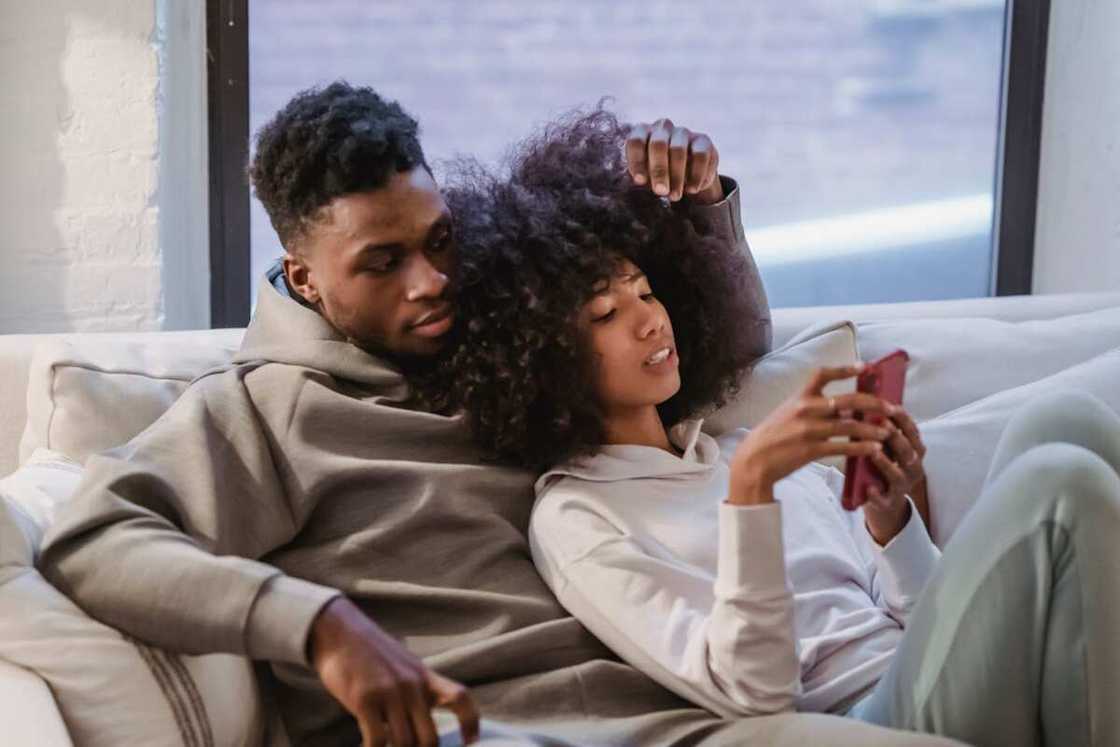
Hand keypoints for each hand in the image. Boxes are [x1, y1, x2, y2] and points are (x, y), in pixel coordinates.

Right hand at [310, 597, 478, 746]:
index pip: (460, 698)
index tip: (470, 741)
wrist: (339, 632)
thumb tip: (423, 724)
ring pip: (405, 743)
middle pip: (430, 738)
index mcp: (425, 676)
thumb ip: (418, 691)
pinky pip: (378, 741)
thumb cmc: (371, 655)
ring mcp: (389, 692)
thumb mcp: (404, 666)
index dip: (471, 723)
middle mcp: (412, 685)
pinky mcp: (364, 699)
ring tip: (385, 744)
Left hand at [625, 119, 722, 203]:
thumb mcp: (646, 175)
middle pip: (658, 144)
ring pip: (678, 149)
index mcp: (643, 133)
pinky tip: (692, 189)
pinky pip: (700, 155)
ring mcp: (683, 132)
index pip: (636, 141)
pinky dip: (696, 175)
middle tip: (660, 191)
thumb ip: (642, 176)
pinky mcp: (703, 140)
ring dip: (677, 177)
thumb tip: (642, 180)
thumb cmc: (658, 173)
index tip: (640, 181)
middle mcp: (663, 128)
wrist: (687, 174)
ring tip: (675, 196)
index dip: (637, 161)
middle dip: (659, 170)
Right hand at [727, 364, 895, 504]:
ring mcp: (809, 430)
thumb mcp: (787, 412)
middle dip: (874, 403)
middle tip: (891, 407)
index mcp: (799, 397)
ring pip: (850, 425)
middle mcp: (805, 409)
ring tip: (888, 432)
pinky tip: (875, 449)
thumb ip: (812, 406)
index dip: (845, 369)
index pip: (823, 375)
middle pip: (847, 400)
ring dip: (873, 428)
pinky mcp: (811, 450)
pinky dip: (862, 447)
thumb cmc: (773, 435)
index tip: (865, 367)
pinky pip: (843, 447)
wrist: (754, 459)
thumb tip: (841, 406)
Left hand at [863, 405, 927, 544]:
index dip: (903, 419)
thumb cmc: (884, 464)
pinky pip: (885, 500)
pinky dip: (877, 495)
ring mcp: (903, 486)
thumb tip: (860, 404)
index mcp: (914, 451)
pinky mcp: (890, 503)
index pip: (913, 432)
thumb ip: (880, 430)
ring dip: (886, 462)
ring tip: (873, 452)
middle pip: (908, 452)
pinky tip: (869, 489)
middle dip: (896, 437)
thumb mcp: (887, 446)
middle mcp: (913, 468)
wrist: (885, 500)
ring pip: (898, 474)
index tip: (891, 407)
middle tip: (882, 424)